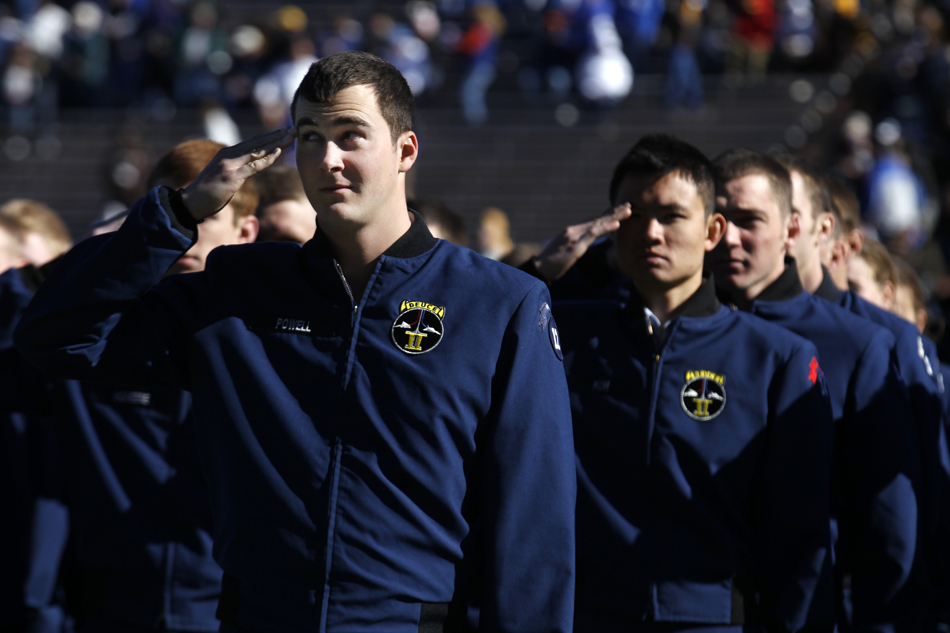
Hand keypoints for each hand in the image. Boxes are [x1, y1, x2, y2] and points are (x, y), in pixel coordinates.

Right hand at [180, 127, 295, 220]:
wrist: (191, 201)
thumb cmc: (207, 192)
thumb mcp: (223, 175)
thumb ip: (236, 168)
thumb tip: (249, 168)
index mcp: (228, 153)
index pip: (253, 142)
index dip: (270, 137)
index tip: (284, 132)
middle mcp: (229, 154)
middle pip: (258, 142)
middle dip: (277, 135)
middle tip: (294, 129)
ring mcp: (230, 164)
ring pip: (258, 150)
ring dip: (277, 143)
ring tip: (291, 136)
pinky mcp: (232, 176)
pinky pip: (254, 166)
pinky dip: (267, 159)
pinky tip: (279, 152)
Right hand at [534, 204, 631, 280]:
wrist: (537, 269)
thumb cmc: (550, 264)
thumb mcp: (564, 252)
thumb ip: (574, 245)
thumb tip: (582, 246)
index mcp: (571, 232)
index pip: (592, 221)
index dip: (606, 215)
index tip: (619, 210)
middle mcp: (573, 230)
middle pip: (596, 218)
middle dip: (613, 211)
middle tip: (628, 204)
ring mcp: (574, 236)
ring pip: (598, 223)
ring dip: (614, 216)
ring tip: (628, 210)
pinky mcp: (575, 245)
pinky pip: (593, 234)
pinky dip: (606, 227)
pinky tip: (617, 223)